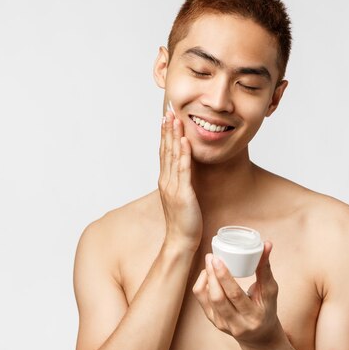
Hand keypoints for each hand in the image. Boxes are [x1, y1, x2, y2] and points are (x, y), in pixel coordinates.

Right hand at [158, 111, 202, 250]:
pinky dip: (183, 154)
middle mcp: (166, 180)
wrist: (181, 240)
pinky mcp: (183, 194)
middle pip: (166, 149)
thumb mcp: (181, 195)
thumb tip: (184, 168)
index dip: (165, 133)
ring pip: (172, 156)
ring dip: (174, 136)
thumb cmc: (184, 220)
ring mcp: (173, 187)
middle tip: (168, 109)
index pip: (164, 152)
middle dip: (167, 128)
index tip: (167, 117)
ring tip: (175, 118)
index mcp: (166, 180)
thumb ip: (180, 181)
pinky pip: (183, 170)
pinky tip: (184, 141)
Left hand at [192, 241, 284, 346]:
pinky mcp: (214, 322)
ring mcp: (223, 324)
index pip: (235, 295)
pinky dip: (203, 284)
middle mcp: (237, 324)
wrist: (259, 336)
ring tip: (210, 263)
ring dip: (206, 278)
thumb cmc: (266, 309)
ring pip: (207, 298)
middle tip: (211, 256)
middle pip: (218, 297)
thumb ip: (266, 268)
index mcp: (253, 316)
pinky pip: (202, 300)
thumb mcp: (270, 291)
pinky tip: (208, 274)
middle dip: (212, 274)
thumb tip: (266, 244)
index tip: (217, 259)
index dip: (224, 276)